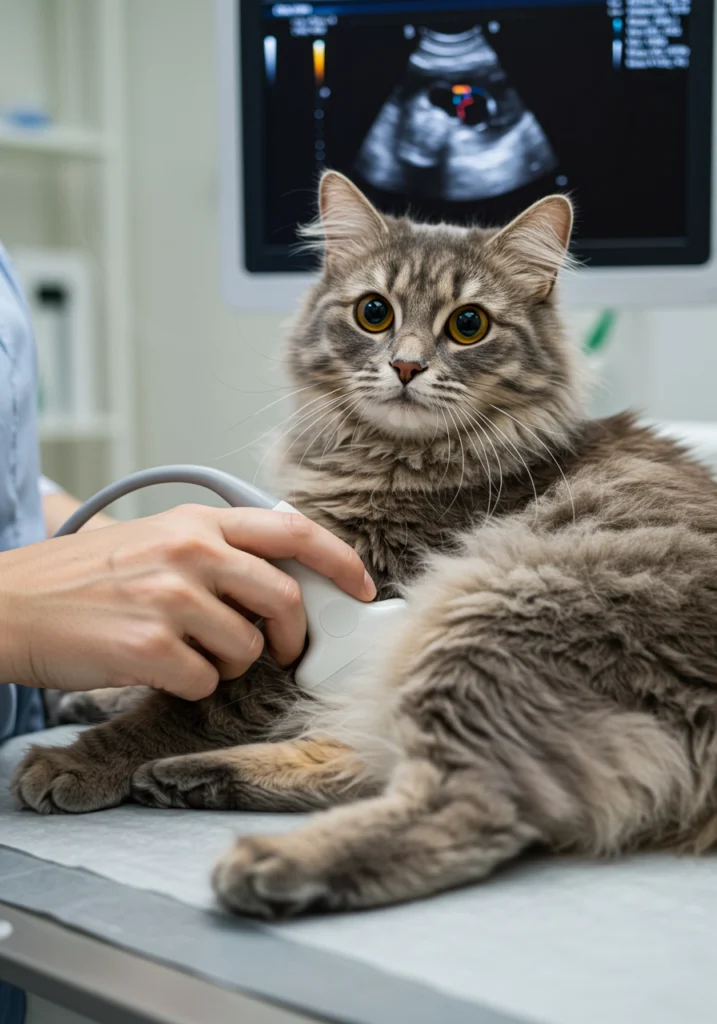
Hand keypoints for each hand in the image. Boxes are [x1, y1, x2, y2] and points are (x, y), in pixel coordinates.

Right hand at [0, 505, 374, 699]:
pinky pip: (207, 681)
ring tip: (186, 650)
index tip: (362, 586)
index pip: (291, 531)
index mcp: (197, 523)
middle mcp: (190, 553)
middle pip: (284, 600)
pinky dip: (193, 684)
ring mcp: (171, 599)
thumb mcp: (155, 538)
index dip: (339, 560)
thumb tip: (280, 583)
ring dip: (230, 663)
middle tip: (278, 650)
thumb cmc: (85, 577)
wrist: (11, 605)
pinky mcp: (151, 648)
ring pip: (248, 649)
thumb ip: (216, 550)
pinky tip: (158, 668)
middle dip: (291, 634)